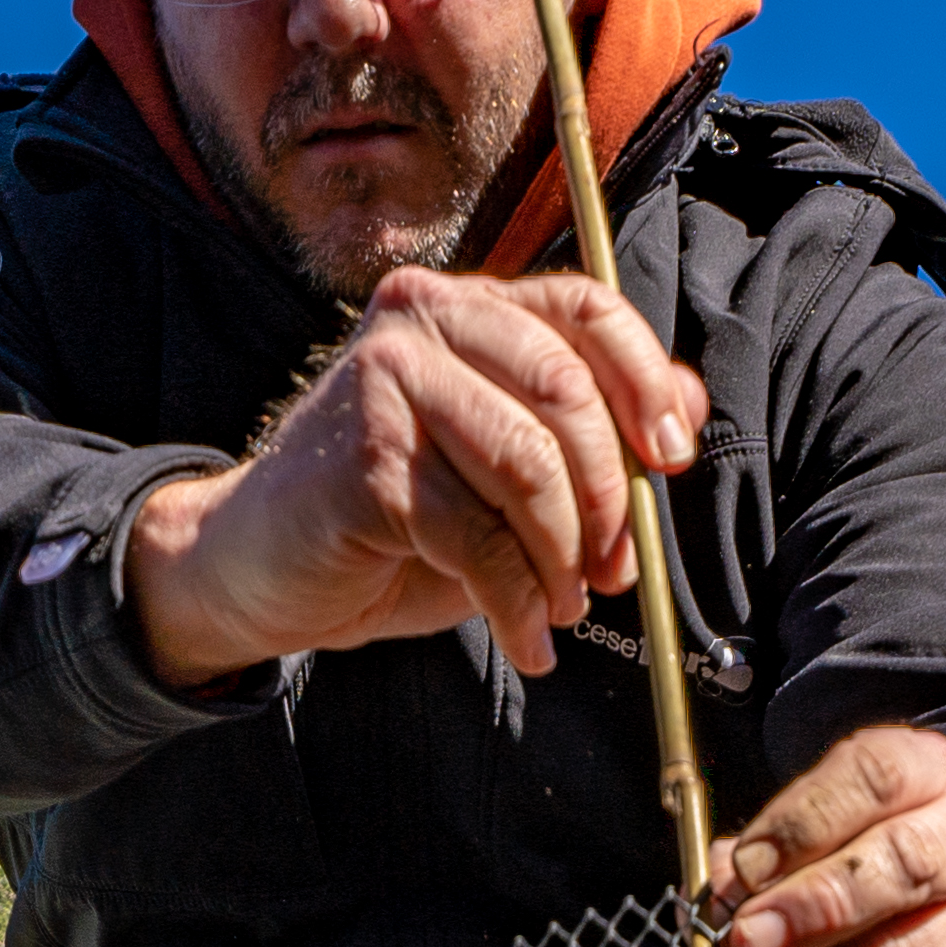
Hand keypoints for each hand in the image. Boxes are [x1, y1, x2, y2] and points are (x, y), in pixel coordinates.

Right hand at [127, 269, 708, 688]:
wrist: (258, 567)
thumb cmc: (387, 520)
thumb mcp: (502, 470)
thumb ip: (589, 430)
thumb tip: (687, 402)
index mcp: (467, 307)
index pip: (586, 309)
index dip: (644, 383)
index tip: (672, 462)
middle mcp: (423, 320)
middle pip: (566, 392)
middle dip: (608, 499)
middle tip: (613, 572)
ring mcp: (388, 381)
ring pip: (529, 466)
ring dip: (562, 558)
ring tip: (560, 609)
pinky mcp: (368, 460)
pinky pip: (479, 536)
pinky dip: (517, 601)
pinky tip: (523, 638)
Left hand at [709, 721, 945, 946]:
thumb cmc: (835, 874)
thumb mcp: (797, 842)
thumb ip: (754, 859)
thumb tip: (718, 897)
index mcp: (925, 776)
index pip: (876, 778)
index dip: (804, 822)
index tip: (747, 867)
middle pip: (901, 863)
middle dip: (811, 905)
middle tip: (747, 938)